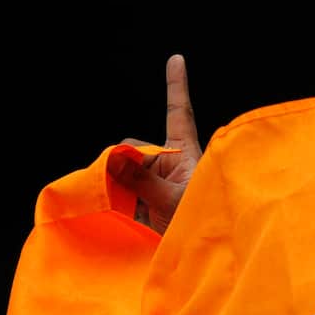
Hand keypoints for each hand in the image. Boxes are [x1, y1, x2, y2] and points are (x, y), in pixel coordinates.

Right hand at [109, 54, 200, 233]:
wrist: (202, 256)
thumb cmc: (200, 224)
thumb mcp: (173, 201)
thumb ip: (142, 179)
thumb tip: (114, 157)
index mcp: (186, 154)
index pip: (179, 113)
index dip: (176, 86)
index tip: (177, 59)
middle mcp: (170, 162)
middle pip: (133, 147)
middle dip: (123, 162)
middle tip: (130, 190)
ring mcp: (156, 181)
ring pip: (121, 169)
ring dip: (116, 185)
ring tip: (131, 209)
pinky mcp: (144, 199)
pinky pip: (118, 189)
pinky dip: (112, 197)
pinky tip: (116, 210)